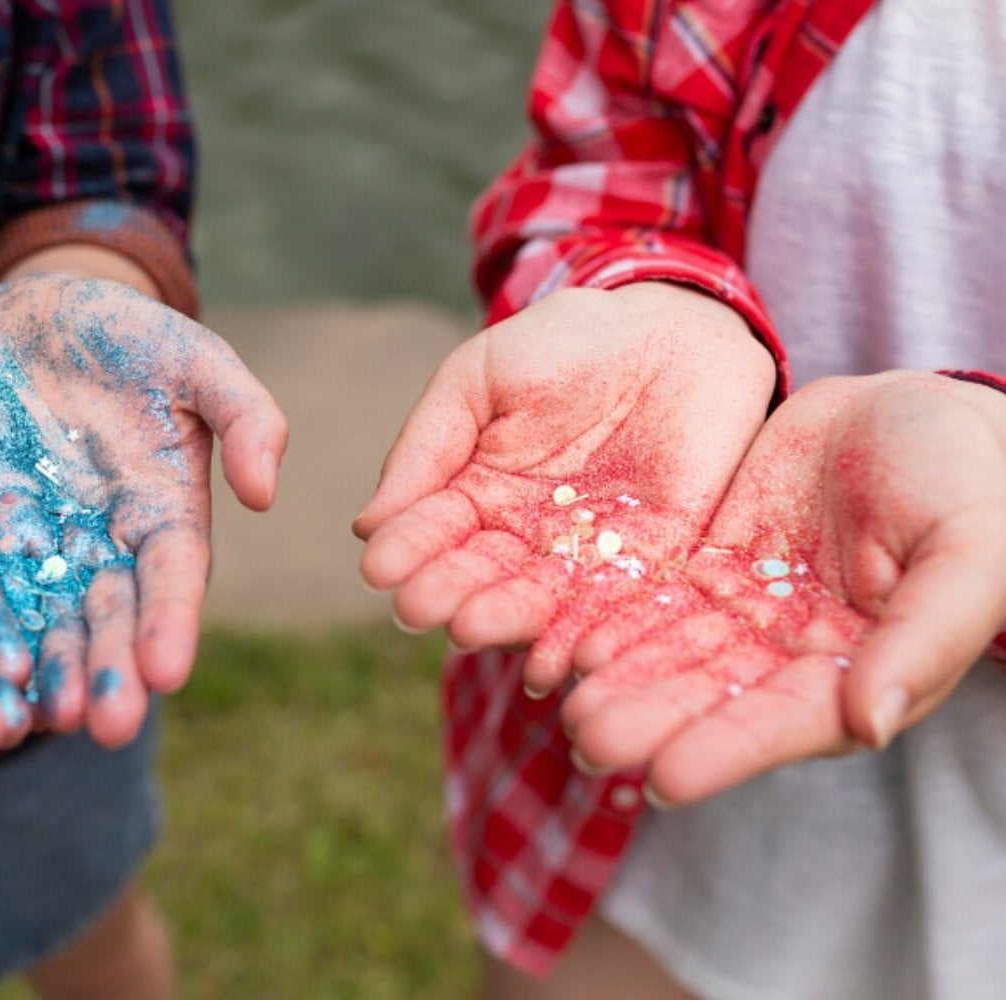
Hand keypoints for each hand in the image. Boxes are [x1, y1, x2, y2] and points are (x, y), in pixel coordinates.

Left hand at [0, 275, 286, 745]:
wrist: (38, 311)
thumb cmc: (131, 334)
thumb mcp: (199, 359)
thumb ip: (245, 417)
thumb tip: (264, 494)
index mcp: (168, 511)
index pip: (173, 578)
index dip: (170, 622)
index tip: (167, 670)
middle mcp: (109, 542)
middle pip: (110, 616)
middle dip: (110, 670)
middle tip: (109, 727)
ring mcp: (44, 541)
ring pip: (47, 618)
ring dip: (49, 670)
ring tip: (47, 721)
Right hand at [354, 283, 774, 689]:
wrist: (675, 331)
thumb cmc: (566, 344)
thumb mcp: (481, 377)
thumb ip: (429, 444)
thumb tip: (368, 524)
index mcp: (472, 495)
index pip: (432, 531)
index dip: (406, 549)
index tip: (378, 568)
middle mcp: (520, 538)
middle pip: (479, 576)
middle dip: (448, 593)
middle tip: (417, 609)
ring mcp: (584, 557)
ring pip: (538, 600)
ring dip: (503, 620)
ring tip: (470, 630)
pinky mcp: (653, 566)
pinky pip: (616, 608)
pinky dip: (584, 638)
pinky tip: (554, 663)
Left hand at [565, 372, 1005, 803]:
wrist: (920, 414)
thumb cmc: (972, 484)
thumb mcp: (969, 552)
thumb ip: (925, 637)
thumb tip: (874, 724)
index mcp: (862, 672)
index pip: (787, 723)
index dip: (728, 749)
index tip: (666, 780)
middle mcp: (793, 658)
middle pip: (713, 696)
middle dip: (651, 720)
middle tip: (586, 743)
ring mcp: (747, 613)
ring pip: (672, 653)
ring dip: (619, 679)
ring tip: (560, 706)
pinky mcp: (710, 567)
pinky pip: (653, 596)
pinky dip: (611, 618)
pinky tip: (561, 639)